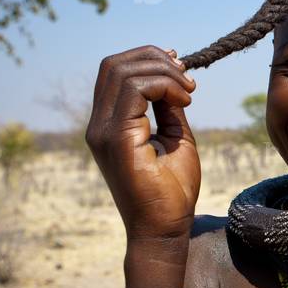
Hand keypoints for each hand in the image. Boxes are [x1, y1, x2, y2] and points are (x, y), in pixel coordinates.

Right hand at [86, 45, 199, 242]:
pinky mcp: (117, 139)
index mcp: (109, 124)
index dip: (148, 59)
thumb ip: (168, 107)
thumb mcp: (175, 137)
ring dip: (163, 72)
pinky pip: (135, 90)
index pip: (115, 71)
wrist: (165, 229)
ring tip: (188, 91)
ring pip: (123, 71)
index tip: (182, 71)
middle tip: (186, 77)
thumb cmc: (171, 191)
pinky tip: (184, 101)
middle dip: (154, 58)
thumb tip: (173, 76)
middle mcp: (99, 125)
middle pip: (114, 64)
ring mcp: (103, 132)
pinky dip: (164, 85)